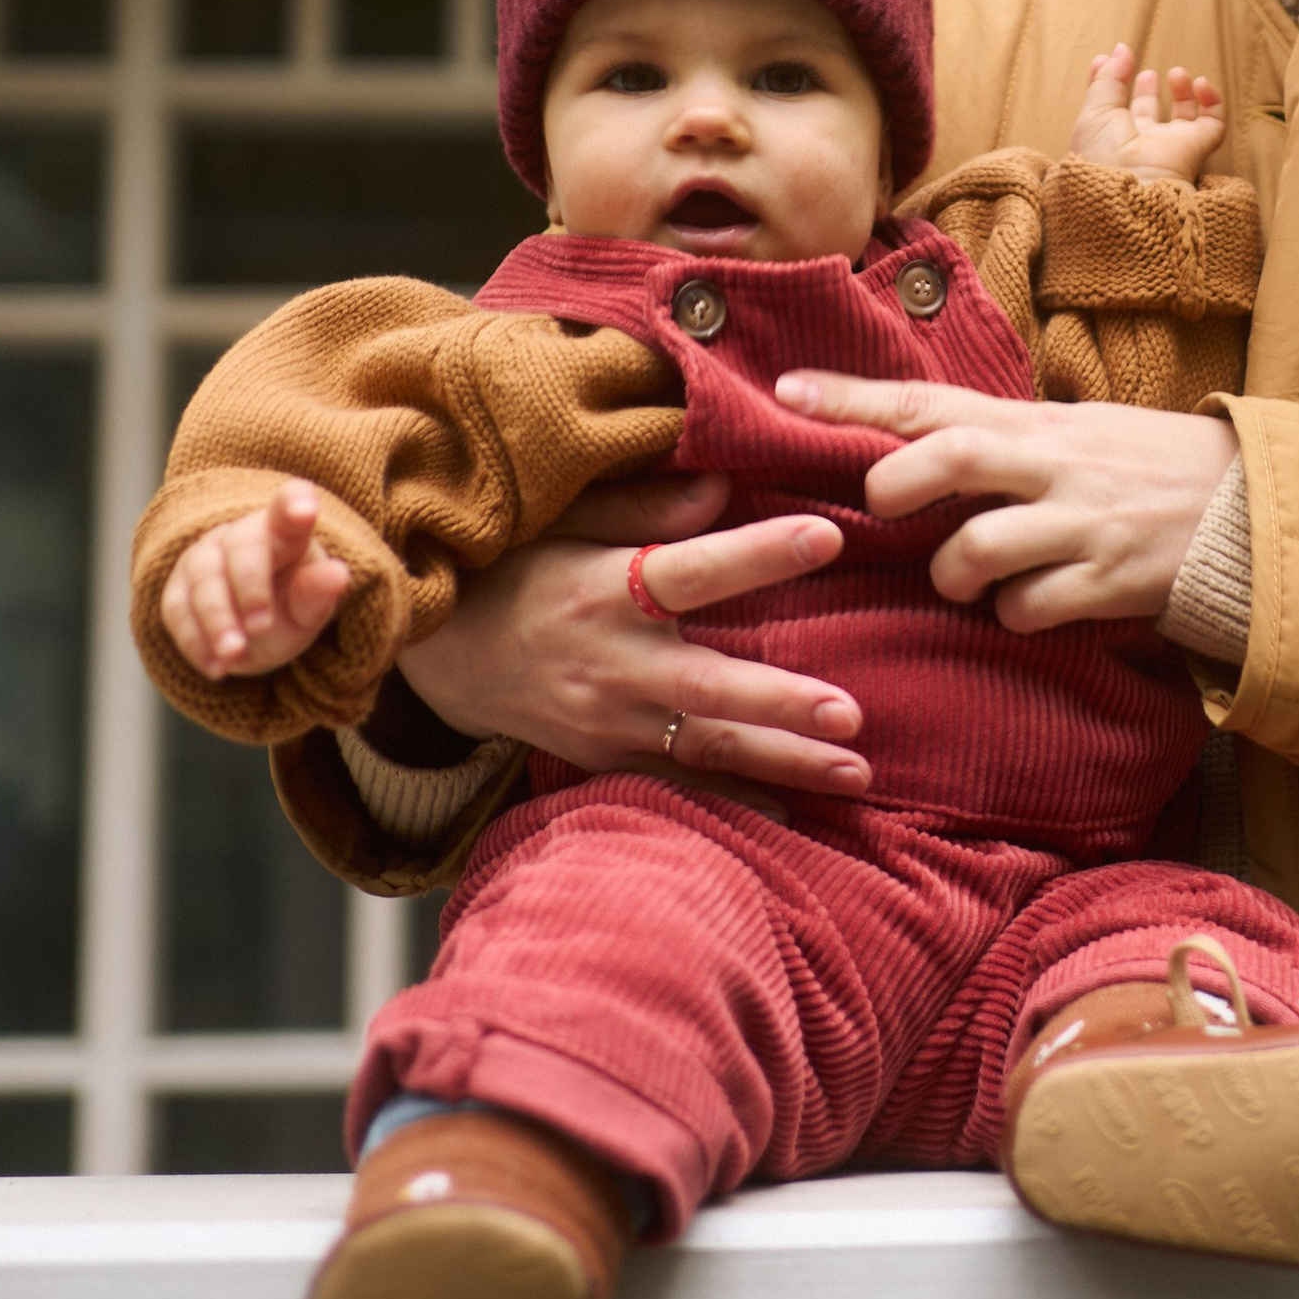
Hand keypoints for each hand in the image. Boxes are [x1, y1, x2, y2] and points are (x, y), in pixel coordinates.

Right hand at [160, 484, 350, 678]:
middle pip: (241, 550)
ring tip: (233, 655)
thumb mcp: (308, 608)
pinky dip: (195, 641)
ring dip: (216, 619)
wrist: (249, 631)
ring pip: (203, 580)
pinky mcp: (178, 591)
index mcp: (284, 532)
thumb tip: (338, 575)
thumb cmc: (286, 606)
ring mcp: (204, 560)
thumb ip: (317, 593)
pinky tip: (215, 668)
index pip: (289, 508)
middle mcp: (240, 537)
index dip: (295, 504)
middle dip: (249, 589)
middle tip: (260, 628)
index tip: (304, 511)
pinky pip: (178, 610)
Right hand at [397, 474, 870, 797]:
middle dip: (779, 705)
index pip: (692, 569)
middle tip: (850, 715)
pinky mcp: (604, 760)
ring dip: (782, 764)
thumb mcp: (563, 522)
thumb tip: (723, 483)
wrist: (442, 657)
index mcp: (604, 590)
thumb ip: (644, 508)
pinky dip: (730, 804)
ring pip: (705, 750)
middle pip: (707, 687)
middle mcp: (611, 665)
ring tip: (856, 773)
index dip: (758, 553)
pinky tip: (791, 814)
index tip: (826, 536)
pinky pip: (674, 788)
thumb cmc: (514, 569)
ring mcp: (607, 724)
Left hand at [771, 378, 1235, 631]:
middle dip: (899, 482)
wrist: (1251, 509)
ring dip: (954, 575)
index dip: (853, 397)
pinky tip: (1028, 609)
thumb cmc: (1146, 469)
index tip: (785, 393)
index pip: (931, 399)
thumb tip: (911, 445)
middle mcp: (1055, 463)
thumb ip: (1001, 439)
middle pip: (952, 455)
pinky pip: (1030, 608)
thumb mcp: (1075, 434)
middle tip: (882, 505)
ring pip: (980, 548)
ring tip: (965, 581)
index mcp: (1037, 422)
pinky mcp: (1111, 579)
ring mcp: (1083, 521)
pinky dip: (1014, 615)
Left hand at [1070, 45, 1226, 181]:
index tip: (1108, 59)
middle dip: (1147, 90)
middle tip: (1147, 74)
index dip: (1113, 82)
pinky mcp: (1197, 148)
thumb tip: (1119, 50)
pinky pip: (1213, 123)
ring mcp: (1171, 146)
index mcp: (1111, 138)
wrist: (1130, 190)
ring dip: (1182, 91)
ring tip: (1176, 73)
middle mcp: (1142, 144)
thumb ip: (1107, 78)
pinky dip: (1212, 101)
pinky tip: (1200, 83)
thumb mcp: (1095, 111)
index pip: (1114, 107)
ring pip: (1184, 117)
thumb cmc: (1104, 155)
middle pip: (1148, 114)